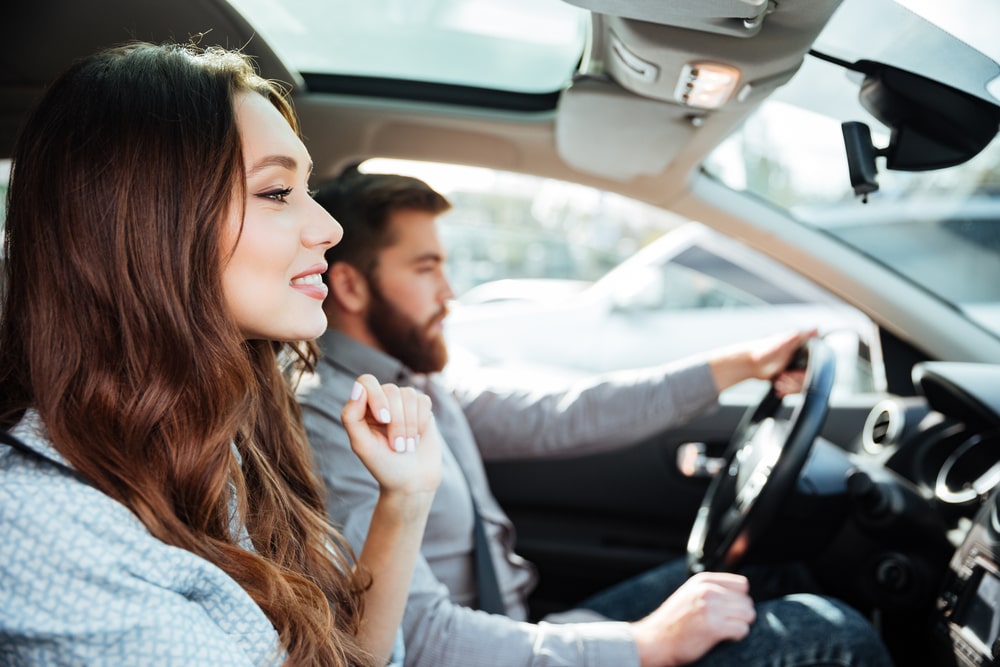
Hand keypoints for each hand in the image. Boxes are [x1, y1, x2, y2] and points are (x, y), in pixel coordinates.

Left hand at [341, 374, 441, 497]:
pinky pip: (424, 401)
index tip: (383, 420)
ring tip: (407, 446)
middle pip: (391, 390)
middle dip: (397, 421)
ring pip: (409, 394)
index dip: (376, 396)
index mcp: (363, 408)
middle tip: (397, 446)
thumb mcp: (361, 445)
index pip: (367, 381)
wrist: (412, 483)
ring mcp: (404, 404)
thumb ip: (351, 416)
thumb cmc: (383, 466)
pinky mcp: (423, 409)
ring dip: (410, 425)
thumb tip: (358, 388)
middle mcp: (383, 401)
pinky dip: (421, 422)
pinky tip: (418, 438)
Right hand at [631, 572, 755, 666]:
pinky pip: (743, 629)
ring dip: (740, 625)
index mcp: (703, 580)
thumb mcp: (689, 594)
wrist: (654, 640)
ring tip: (724, 630)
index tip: (729, 610)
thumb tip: (740, 595)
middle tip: (725, 624)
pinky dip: (737, 636)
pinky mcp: (714, 627)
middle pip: (747, 601)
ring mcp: (711, 608)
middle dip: (740, 615)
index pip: (742, 585)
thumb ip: (711, 589)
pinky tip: (723, 638)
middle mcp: (708, 590)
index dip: (739, 599)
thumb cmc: (672, 622)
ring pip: (748, 615)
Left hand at [709, 329, 816, 393]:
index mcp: (803, 350)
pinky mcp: (787, 377)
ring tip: (779, 381)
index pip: (814, 369)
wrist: (748, 362)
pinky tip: (778, 387)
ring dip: (789, 387)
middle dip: (795, 382)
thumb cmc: (764, 349)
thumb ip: (800, 338)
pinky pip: (792, 389)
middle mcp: (800, 360)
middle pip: (807, 379)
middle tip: (783, 378)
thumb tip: (816, 329)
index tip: (793, 375)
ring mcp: (793, 369)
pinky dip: (786, 390)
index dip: (804, 374)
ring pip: (800, 386)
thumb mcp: (784, 343)